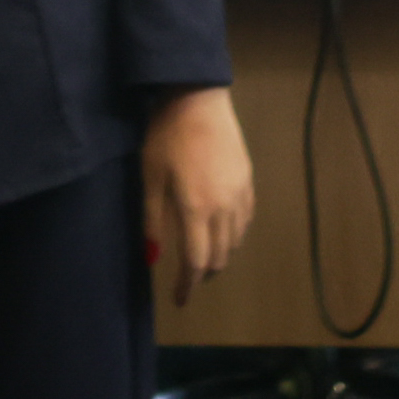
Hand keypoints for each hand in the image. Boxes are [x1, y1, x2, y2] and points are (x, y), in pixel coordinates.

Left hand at [141, 87, 254, 308]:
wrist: (198, 98)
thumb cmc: (166, 136)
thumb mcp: (150, 178)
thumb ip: (152, 220)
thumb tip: (153, 259)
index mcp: (196, 210)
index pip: (196, 262)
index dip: (188, 285)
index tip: (179, 300)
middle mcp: (224, 208)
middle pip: (219, 256)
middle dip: (202, 273)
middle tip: (187, 279)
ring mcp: (240, 194)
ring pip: (235, 241)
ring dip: (219, 256)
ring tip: (203, 258)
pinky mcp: (248, 180)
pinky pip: (245, 220)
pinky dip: (234, 235)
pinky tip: (223, 231)